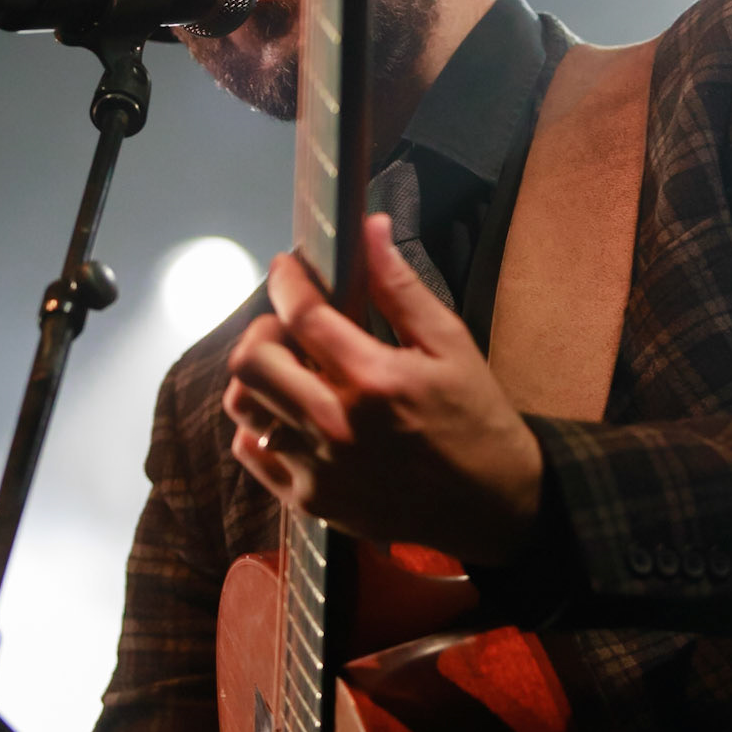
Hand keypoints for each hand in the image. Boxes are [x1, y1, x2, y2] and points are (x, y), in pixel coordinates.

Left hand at [224, 212, 543, 565]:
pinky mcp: (308, 500)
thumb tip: (369, 226)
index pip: (301, 315)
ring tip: (289, 368)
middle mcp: (336, 427)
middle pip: (251, 361)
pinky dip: (258, 422)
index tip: (289, 267)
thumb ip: (401, 286)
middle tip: (290, 325)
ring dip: (256, 375)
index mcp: (374, 380)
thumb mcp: (450, 343)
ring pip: (241, 405)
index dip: (286, 279)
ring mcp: (317, 468)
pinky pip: (250, 450)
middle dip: (264, 328)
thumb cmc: (474, 417)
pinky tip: (289, 411)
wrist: (490, 505)